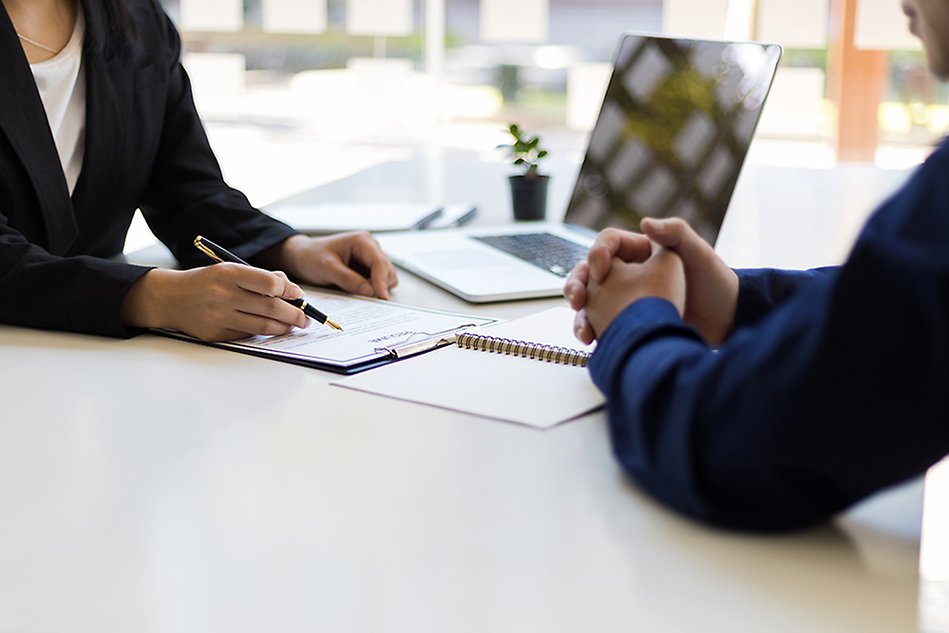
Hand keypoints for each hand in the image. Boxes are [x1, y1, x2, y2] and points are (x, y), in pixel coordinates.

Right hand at [121, 264, 311, 340]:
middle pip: (271, 308)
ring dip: (284, 327)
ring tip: (294, 325)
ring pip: (263, 326)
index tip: (299, 295)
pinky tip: (271, 328)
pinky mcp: (216, 335)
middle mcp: (223, 295)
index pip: (270, 283)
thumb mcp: (230, 269)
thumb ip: (260, 277)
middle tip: (306, 318)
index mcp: (229, 274)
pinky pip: (248, 335)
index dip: (290, 291)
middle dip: (295, 314)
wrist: (170, 298)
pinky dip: (263, 332)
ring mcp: (218, 317)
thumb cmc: (207, 282)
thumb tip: (292, 290)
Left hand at [265, 233, 397, 298]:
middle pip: (388, 271)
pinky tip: (357, 291)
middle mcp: (370, 247)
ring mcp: (369, 258)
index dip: (382, 282)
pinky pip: (377, 282)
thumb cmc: (311, 256)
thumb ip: (349, 280)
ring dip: (376, 288)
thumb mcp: (327, 269)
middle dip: (380, 286)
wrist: (301, 257)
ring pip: (386, 278)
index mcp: (362, 241)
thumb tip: (370, 291)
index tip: (381, 298)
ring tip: (355, 291)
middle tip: (364, 298)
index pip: (380, 263)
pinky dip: (371, 289)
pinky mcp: (367, 268)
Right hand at [564, 221, 738, 345]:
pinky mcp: (627, 322)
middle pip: (589, 272)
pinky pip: (600, 323)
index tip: (601, 271)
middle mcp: (629, 273)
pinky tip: (592, 340)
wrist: (727, 322)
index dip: (597, 253)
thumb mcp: (700, 254)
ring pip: (590, 301)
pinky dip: (592, 331)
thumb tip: (645, 223)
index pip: (608, 244)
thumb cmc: (717, 285)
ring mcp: (625, 299)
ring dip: (579, 313)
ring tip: (584, 330)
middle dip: (576, 284)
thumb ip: (676, 233)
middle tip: (577, 298)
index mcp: (642, 252)